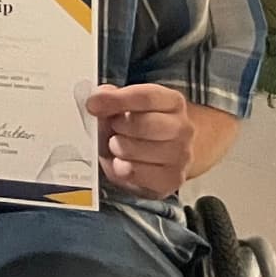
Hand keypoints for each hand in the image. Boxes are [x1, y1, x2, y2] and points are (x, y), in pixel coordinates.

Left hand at [86, 83, 195, 198]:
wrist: (162, 155)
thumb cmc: (139, 125)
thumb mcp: (124, 105)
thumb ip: (110, 98)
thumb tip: (97, 99)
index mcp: (172, 101)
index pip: (146, 97)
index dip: (116, 100)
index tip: (93, 105)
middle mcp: (182, 128)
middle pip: (144, 125)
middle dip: (118, 126)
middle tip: (113, 128)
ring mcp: (181, 156)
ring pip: (135, 150)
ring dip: (117, 148)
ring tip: (118, 146)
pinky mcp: (172, 179)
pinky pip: (134, 172)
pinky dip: (120, 168)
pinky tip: (123, 162)